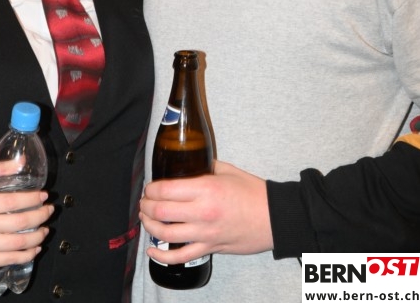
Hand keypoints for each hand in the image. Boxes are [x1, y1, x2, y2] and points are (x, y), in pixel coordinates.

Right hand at [0, 168, 53, 268]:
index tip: (44, 196)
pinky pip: (11, 260)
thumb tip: (21, 162)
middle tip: (49, 210)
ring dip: (38, 236)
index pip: (12, 202)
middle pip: (19, 223)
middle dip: (41, 216)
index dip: (33, 199)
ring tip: (45, 229)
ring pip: (18, 243)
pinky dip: (28, 254)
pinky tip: (35, 247)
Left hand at [139, 160, 272, 265]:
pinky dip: (162, 256)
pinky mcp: (210, 248)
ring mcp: (205, 233)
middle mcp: (202, 212)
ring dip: (149, 226)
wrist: (274, 217)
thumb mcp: (228, 170)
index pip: (166, 190)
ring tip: (146, 218)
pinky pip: (180, 256)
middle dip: (146, 206)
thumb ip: (205, 166)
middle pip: (161, 212)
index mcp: (206, 189)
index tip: (150, 187)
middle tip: (145, 201)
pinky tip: (151, 250)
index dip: (151, 188)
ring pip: (165, 234)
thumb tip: (189, 163)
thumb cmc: (253, 192)